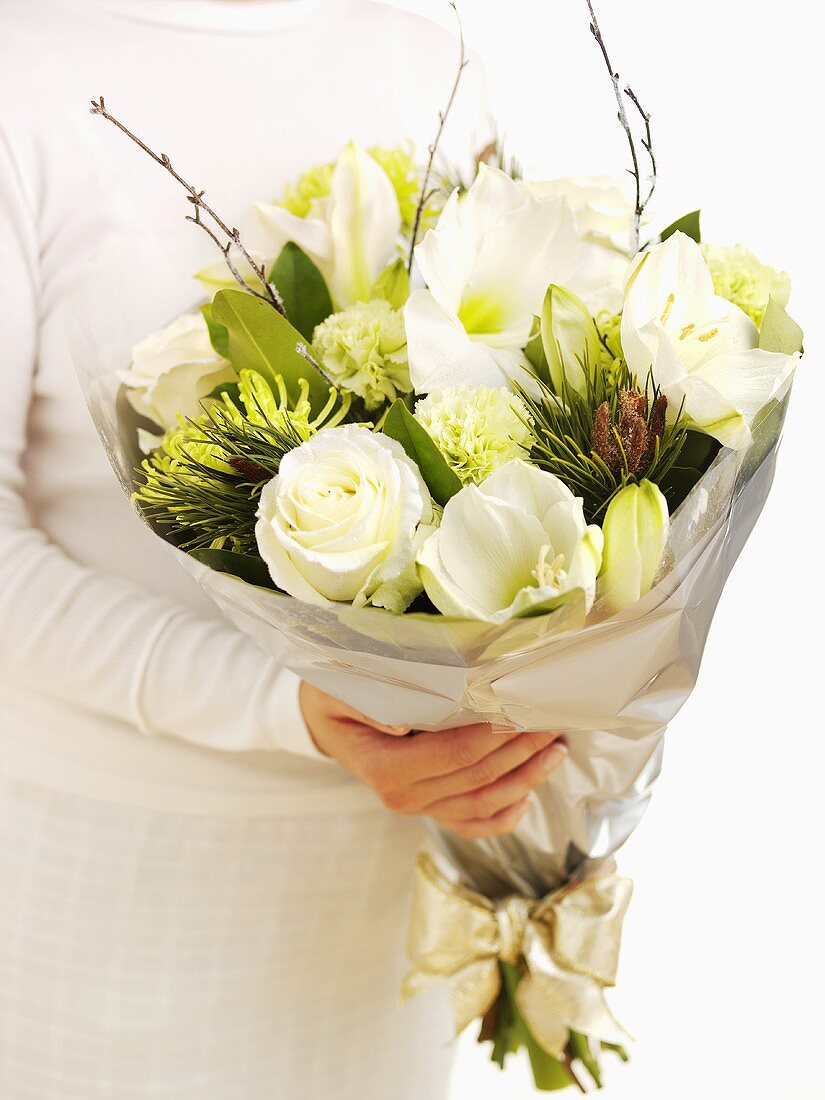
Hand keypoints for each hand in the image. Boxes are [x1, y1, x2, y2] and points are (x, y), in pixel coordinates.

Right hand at [300, 682, 567, 839]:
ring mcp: (419, 808)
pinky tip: (529, 794)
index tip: (520, 712)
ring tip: (555, 751)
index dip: (491, 736)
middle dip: (519, 751)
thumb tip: (402, 722)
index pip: (451, 754)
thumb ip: (368, 704)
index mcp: (383, 768)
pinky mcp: (431, 809)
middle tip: (551, 723)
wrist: (326, 723)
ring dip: (524, 779)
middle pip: (476, 778)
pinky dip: (505, 814)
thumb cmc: (334, 698)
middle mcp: (403, 796)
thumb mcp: (338, 690)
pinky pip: (474, 823)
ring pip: (483, 804)